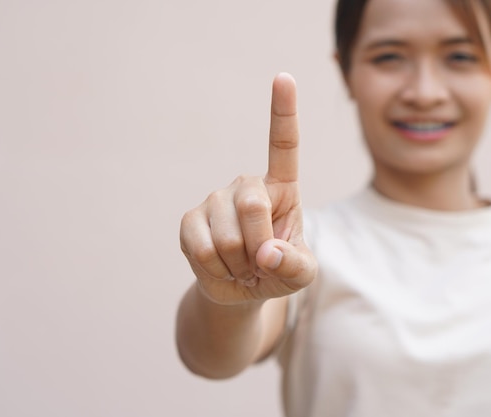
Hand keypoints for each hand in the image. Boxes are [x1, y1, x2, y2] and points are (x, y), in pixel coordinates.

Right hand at [180, 73, 316, 304]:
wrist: (241, 289)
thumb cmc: (278, 270)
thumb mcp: (301, 273)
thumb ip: (294, 265)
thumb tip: (266, 253)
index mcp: (281, 188)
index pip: (283, 146)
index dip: (283, 112)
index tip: (284, 77)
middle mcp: (246, 185)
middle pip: (252, 205)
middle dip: (259, 247)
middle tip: (260, 263)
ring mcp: (214, 200)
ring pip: (227, 237)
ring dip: (238, 265)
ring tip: (241, 265)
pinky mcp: (189, 220)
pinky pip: (202, 250)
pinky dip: (216, 270)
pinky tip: (221, 267)